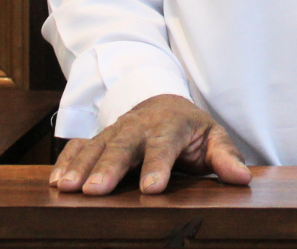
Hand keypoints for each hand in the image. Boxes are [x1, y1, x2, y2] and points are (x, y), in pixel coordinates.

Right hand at [49, 93, 251, 194]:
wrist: (164, 105)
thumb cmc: (190, 130)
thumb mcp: (213, 138)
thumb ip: (225, 157)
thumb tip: (241, 178)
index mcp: (170, 126)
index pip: (164, 146)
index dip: (157, 166)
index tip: (152, 189)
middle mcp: (138, 127)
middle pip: (122, 146)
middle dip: (108, 168)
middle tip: (95, 190)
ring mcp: (115, 131)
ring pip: (96, 146)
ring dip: (81, 166)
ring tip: (67, 188)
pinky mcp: (99, 138)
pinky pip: (79, 146)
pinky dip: (66, 161)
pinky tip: (56, 181)